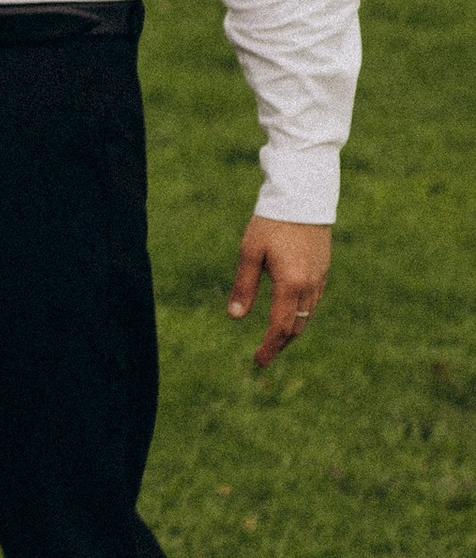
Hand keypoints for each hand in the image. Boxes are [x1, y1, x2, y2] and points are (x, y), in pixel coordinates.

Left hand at [227, 215, 330, 369]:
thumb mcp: (250, 252)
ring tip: (274, 338)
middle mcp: (309, 286)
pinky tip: (290, 313)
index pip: (280, 326)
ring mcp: (320, 278)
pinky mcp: (324, 269)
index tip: (258, 361)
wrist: (303, 196)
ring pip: (307, 315)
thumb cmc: (272, 222)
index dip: (269, 346)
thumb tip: (235, 316)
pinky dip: (301, 314)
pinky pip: (313, 301)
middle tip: (263, 355)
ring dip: (291, 330)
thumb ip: (244, 286)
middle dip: (279, 343)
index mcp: (291, 284)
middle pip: (296, 326)